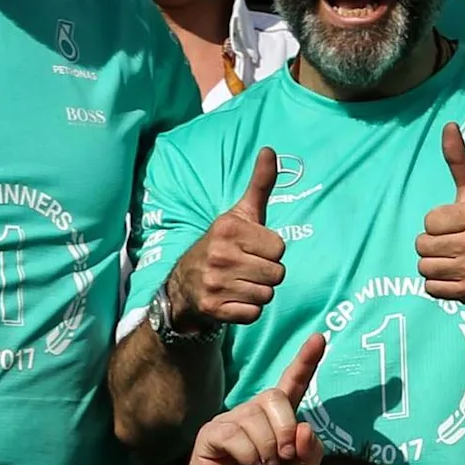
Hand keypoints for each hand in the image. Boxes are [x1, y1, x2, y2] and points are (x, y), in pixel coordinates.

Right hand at [169, 146, 288, 329]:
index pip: (280, 248)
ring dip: (258, 292)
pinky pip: (255, 313)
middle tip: (245, 268)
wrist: (184, 285)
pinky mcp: (214, 308)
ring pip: (268, 295)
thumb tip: (270, 150)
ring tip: (238, 283)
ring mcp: (214, 283)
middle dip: (267, 273)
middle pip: (278, 273)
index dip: (270, 251)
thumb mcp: (240, 214)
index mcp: (228, 229)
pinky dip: (248, 310)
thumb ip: (260, 185)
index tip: (251, 249)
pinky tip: (232, 299)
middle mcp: (219, 254)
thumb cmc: (222, 246)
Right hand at [175, 334, 328, 464]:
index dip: (306, 362)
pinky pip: (237, 436)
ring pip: (258, 419)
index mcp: (278, 421)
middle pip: (277, 398)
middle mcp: (254, 414)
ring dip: (268, 452)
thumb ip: (311, 454)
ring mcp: (231, 420)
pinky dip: (248, 457)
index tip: (319, 338)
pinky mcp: (212, 433)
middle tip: (282, 460)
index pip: (293, 385)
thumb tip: (304, 426)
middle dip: (287, 432)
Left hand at [416, 124, 464, 305]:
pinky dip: (439, 286)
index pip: (429, 221)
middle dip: (433, 246)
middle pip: (423, 245)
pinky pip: (432, 289)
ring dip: (434, 266)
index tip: (456, 226)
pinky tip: (456, 277)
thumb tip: (448, 126)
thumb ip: (459, 161)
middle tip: (453, 246)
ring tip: (454, 261)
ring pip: (425, 268)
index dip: (437, 224)